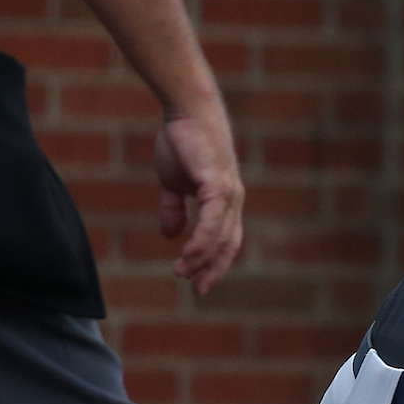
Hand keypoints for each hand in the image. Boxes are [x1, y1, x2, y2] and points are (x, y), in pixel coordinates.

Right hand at [154, 103, 244, 294]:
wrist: (186, 113)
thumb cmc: (182, 143)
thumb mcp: (173, 182)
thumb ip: (174, 208)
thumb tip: (171, 234)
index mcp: (224, 202)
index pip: (225, 239)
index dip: (214, 262)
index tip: (198, 282)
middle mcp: (233, 201)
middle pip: (228, 244)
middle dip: (214, 269)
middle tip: (198, 290)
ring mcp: (228, 193)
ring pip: (220, 236)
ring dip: (201, 258)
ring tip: (183, 273)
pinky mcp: (218, 184)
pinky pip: (213, 220)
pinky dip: (202, 240)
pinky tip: (189, 254)